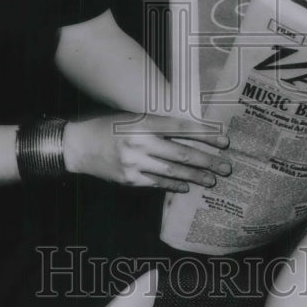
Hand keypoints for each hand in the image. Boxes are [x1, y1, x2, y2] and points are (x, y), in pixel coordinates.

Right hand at [63, 113, 230, 191]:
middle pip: (182, 153)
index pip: (181, 128)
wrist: (79, 146)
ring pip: (173, 172)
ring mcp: (135, 164)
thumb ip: (158, 125)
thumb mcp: (132, 119)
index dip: (205, 134)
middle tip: (227, 166)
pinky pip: (157, 183)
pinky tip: (187, 187)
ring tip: (213, 180)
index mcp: (143, 123)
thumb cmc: (109, 128)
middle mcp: (140, 143)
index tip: (224, 140)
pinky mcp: (130, 180)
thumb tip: (190, 132)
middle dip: (208, 160)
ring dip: (196, 177)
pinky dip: (174, 186)